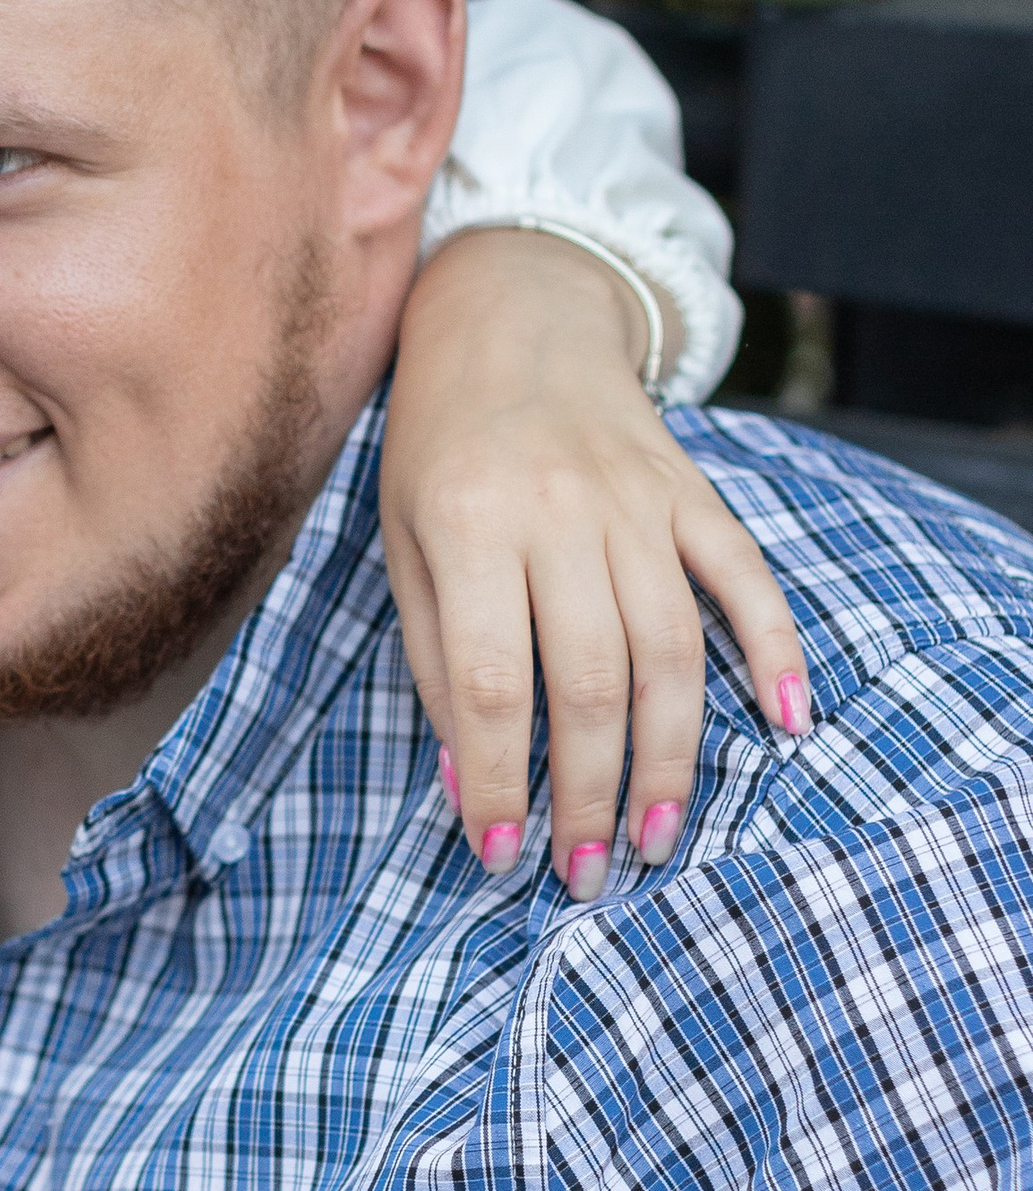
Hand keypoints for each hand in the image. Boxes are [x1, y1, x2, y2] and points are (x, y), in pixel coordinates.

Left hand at [384, 230, 808, 888]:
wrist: (510, 316)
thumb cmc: (437, 448)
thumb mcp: (403, 545)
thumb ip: (435, 661)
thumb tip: (468, 786)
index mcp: (468, 523)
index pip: (490, 680)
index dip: (498, 777)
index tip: (499, 851)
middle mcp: (559, 511)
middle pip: (591, 679)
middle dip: (589, 792)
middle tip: (585, 874)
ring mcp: (638, 500)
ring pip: (671, 649)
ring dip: (669, 758)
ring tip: (656, 840)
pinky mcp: (692, 491)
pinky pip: (746, 578)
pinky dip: (776, 650)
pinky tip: (786, 725)